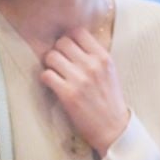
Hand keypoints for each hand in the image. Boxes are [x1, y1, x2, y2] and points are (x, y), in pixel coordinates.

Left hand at [40, 27, 130, 154]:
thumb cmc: (110, 99)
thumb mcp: (110, 71)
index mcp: (103, 57)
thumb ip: (95, 55)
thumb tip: (73, 40)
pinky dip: (46, 79)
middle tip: (60, 63)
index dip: (69, 39)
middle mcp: (92, 65)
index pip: (78, 32)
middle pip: (62, 42)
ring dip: (50, 65)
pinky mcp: (68, 94)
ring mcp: (79, 80)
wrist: (113, 128)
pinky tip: (53, 85)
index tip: (69, 49)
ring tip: (56, 73)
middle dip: (58, 51)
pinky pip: (46, 75)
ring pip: (51, 57)